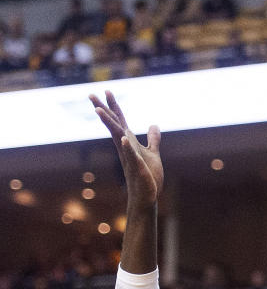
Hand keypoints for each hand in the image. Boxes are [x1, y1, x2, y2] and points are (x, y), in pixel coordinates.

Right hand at [89, 90, 163, 210]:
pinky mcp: (137, 168)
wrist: (146, 197)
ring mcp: (129, 157)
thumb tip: (153, 124)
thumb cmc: (147, 176)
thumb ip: (153, 139)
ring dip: (109, 124)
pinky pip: (131, 156)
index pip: (120, 121)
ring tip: (99, 110)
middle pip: (114, 125)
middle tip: (91, 94)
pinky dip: (127, 146)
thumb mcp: (153, 153)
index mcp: (129, 143)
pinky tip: (125, 137)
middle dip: (103, 110)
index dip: (114, 107)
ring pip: (117, 138)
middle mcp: (125, 148)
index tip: (107, 91)